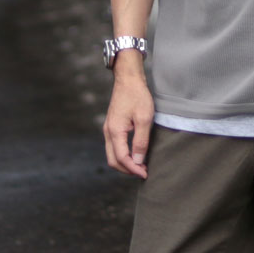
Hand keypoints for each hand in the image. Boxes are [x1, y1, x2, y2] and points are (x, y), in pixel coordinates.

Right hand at [103, 53, 154, 178]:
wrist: (128, 78)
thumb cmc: (137, 95)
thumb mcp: (144, 119)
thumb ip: (140, 141)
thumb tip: (138, 161)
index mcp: (115, 131)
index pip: (122, 158)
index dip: (133, 169)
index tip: (145, 174)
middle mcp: (108, 132)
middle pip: (113, 160)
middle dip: (127, 170)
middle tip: (143, 172)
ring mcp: (108, 128)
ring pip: (112, 154)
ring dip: (125, 163)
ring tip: (141, 165)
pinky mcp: (112, 125)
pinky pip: (114, 146)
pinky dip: (123, 154)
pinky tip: (135, 154)